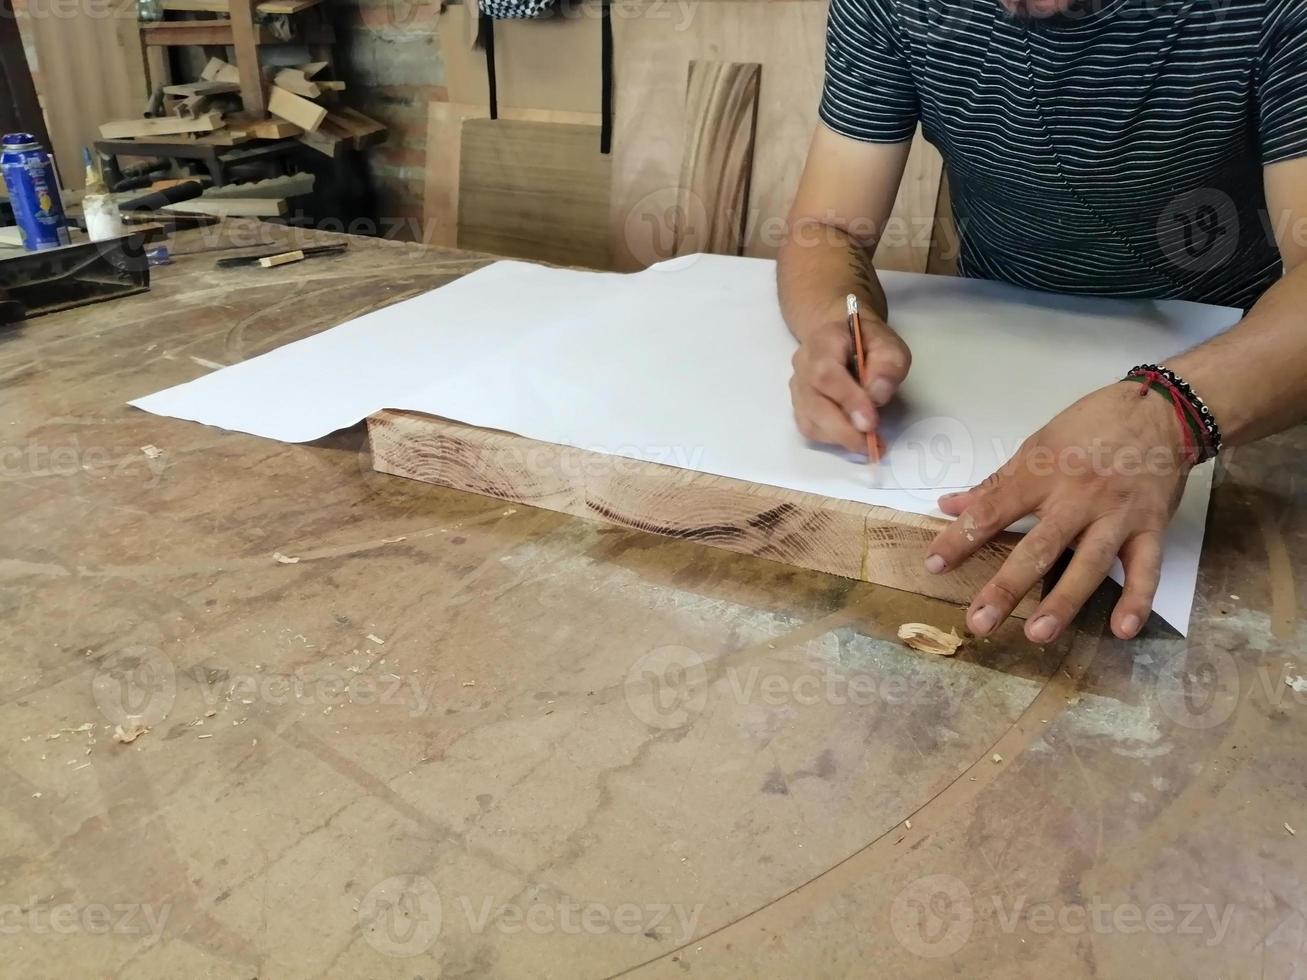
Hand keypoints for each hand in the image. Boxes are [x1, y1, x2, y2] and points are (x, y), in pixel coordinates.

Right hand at [789, 313, 911, 453]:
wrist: (841, 336)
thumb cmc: (866, 341)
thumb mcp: (889, 344)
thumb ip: (888, 365)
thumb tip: (877, 396)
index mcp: (823, 342)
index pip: (827, 374)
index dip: (847, 401)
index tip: (870, 423)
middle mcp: (803, 366)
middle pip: (814, 403)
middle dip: (844, 430)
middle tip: (872, 443)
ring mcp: (798, 387)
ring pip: (809, 421)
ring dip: (839, 438)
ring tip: (868, 442)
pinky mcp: (799, 405)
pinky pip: (809, 429)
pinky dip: (831, 439)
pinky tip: (853, 437)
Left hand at [925, 383, 1190, 642]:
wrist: (1161, 411)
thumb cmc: (1091, 425)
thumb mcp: (1038, 444)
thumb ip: (996, 483)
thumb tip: (949, 505)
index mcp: (1042, 474)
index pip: (993, 510)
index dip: (962, 538)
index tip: (935, 565)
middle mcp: (1078, 498)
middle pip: (1038, 547)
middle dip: (1007, 587)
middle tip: (980, 621)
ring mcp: (1116, 516)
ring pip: (1088, 564)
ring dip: (1064, 602)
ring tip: (1038, 634)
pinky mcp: (1152, 528)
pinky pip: (1146, 569)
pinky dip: (1137, 600)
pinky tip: (1122, 629)